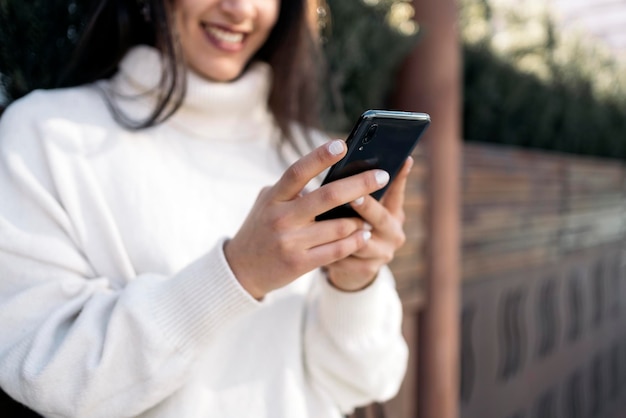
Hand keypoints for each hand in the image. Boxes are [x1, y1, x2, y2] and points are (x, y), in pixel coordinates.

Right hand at [224, 140, 389, 298]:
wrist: (241, 270)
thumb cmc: (261, 228)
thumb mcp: (267, 203)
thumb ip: (291, 189)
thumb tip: (328, 172)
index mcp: (273, 198)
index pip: (298, 171)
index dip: (320, 156)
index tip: (342, 144)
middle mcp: (281, 218)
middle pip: (327, 196)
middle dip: (360, 183)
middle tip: (382, 175)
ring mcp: (290, 242)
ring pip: (339, 226)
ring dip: (361, 219)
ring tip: (372, 213)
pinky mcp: (299, 264)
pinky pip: (336, 250)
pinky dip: (355, 241)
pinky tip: (364, 234)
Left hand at [323, 157, 412, 291]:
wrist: (355, 266)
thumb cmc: (356, 223)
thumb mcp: (365, 207)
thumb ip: (361, 187)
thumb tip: (351, 153)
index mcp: (395, 212)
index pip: (397, 192)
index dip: (397, 178)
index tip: (395, 162)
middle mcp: (394, 233)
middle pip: (379, 217)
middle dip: (365, 206)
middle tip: (353, 196)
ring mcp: (382, 254)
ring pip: (361, 241)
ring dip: (340, 230)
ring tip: (321, 219)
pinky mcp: (367, 270)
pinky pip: (345, 258)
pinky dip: (328, 248)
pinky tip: (312, 242)